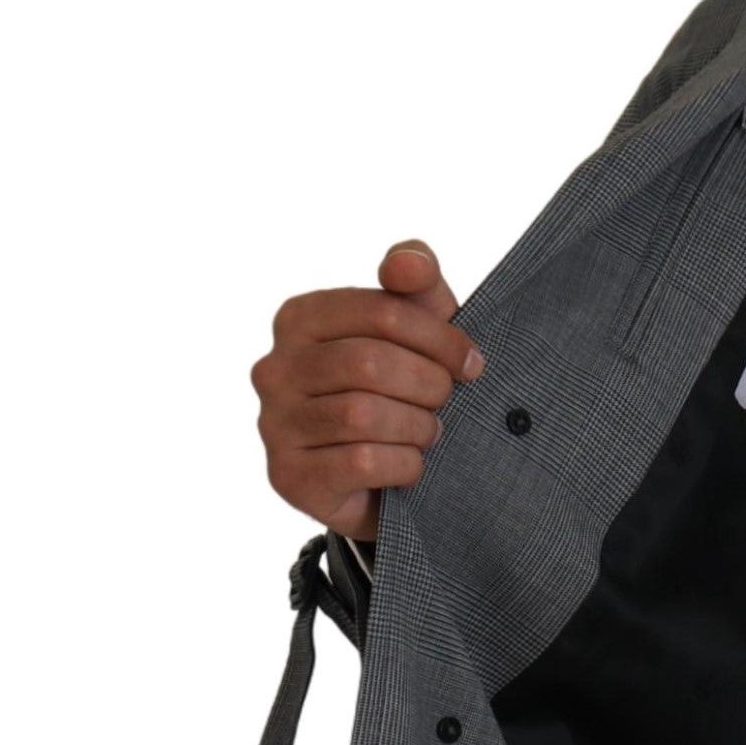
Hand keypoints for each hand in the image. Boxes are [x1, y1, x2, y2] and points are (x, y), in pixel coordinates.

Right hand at [253, 242, 483, 542]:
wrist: (384, 483)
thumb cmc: (402, 394)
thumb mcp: (417, 331)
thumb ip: (416, 282)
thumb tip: (408, 262)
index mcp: (301, 319)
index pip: (380, 312)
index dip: (439, 338)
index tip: (471, 363)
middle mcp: (275, 367)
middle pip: (370, 363)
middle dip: (428, 386)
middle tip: (445, 403)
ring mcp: (274, 423)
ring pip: (362, 415)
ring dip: (416, 428)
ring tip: (427, 434)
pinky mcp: (289, 476)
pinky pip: (360, 462)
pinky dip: (402, 465)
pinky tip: (409, 465)